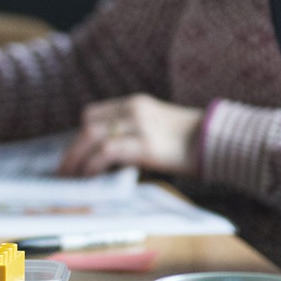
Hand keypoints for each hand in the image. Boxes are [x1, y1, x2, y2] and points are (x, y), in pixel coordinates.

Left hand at [59, 95, 202, 176]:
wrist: (217, 140)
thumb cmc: (189, 141)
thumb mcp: (157, 127)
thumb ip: (133, 134)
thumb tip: (108, 157)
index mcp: (135, 103)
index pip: (93, 114)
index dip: (79, 135)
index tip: (74, 154)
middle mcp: (134, 109)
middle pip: (88, 126)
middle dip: (71, 149)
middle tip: (63, 170)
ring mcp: (139, 125)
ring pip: (92, 137)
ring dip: (76, 158)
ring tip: (69, 177)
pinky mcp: (146, 145)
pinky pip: (108, 152)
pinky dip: (93, 164)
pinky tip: (89, 176)